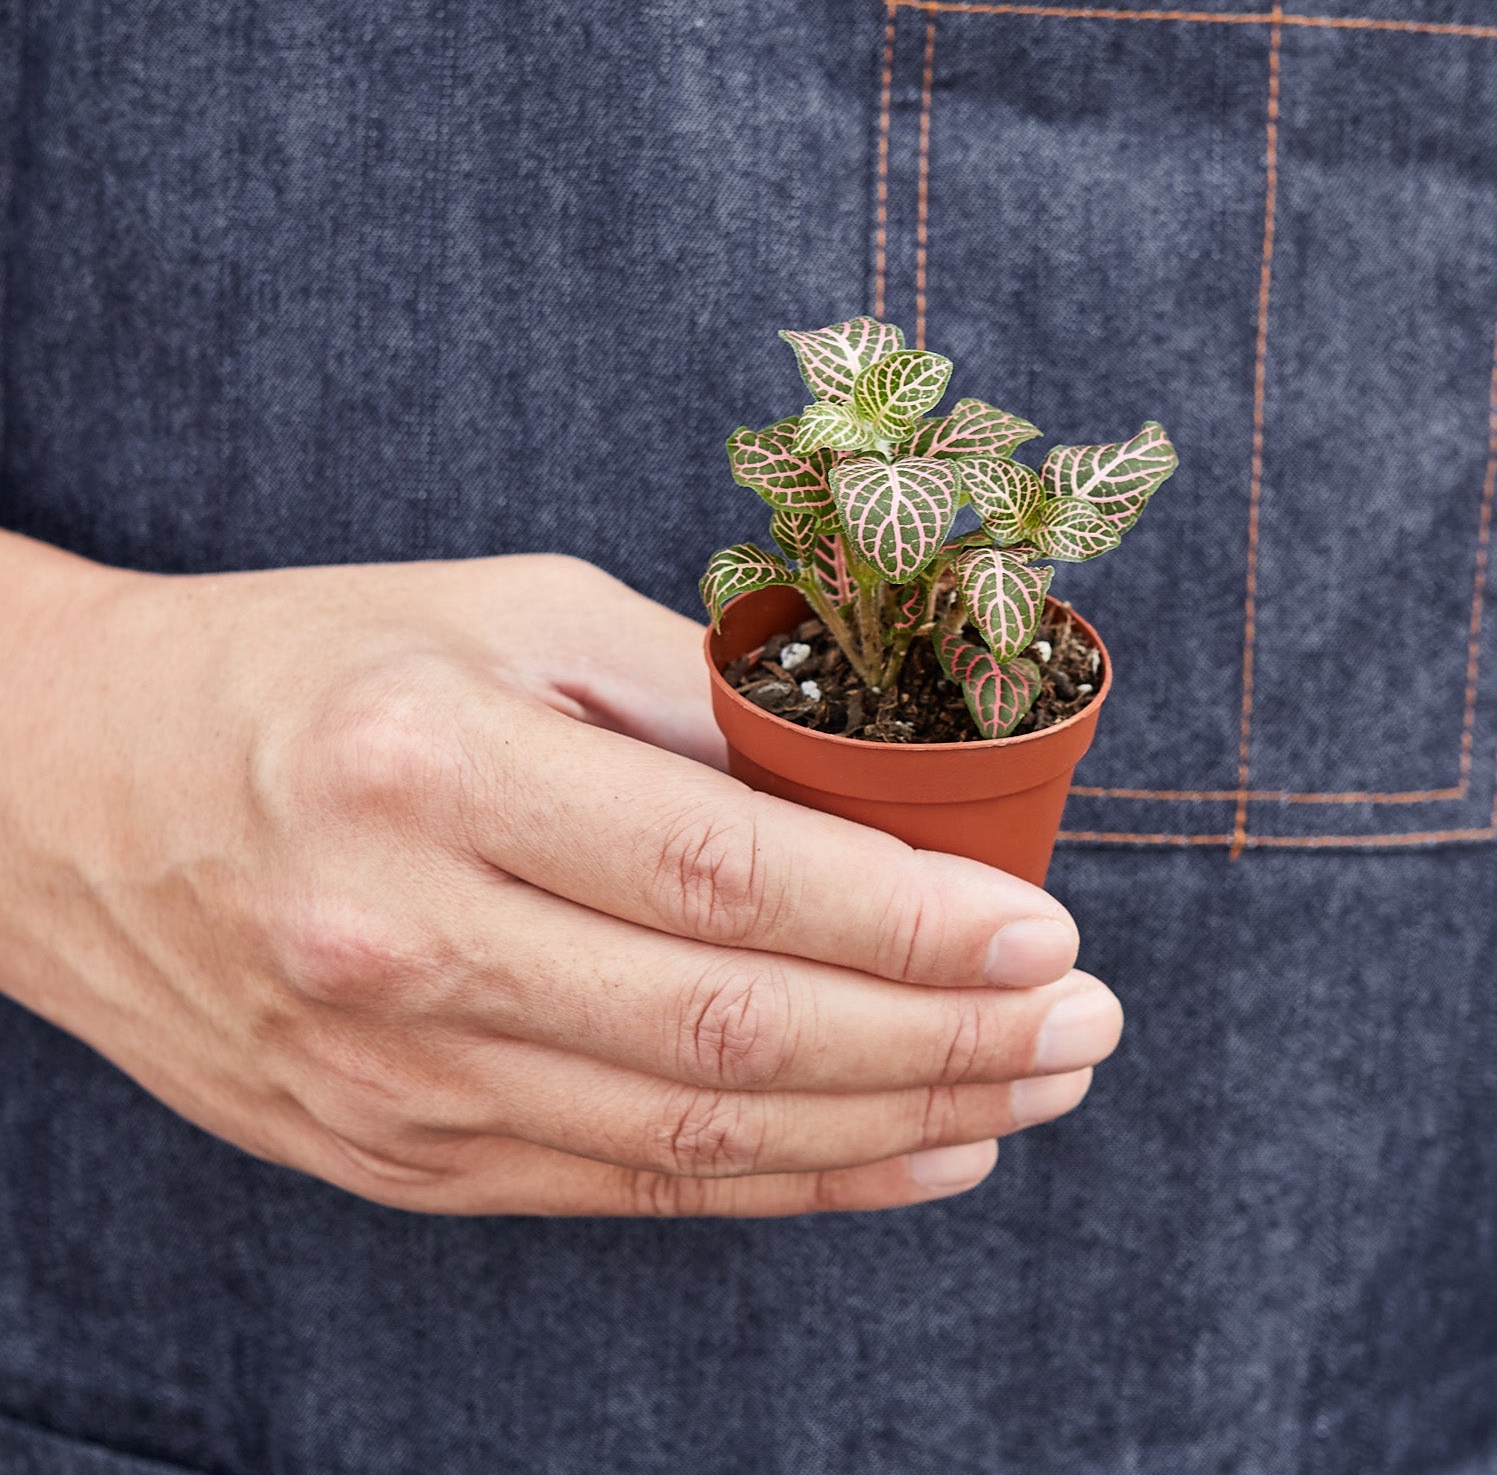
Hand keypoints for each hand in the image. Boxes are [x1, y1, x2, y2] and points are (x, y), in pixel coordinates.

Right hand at [0, 534, 1120, 1216]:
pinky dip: (793, 1184)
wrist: (69, 797)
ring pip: (700, 1137)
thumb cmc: (313, 671)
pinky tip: (911, 1153)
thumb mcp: (502, 618)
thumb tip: (874, 782)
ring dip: (897, 1120)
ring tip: (1033, 1090)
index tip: (1045, 929)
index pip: (725, 874)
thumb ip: (689, 695)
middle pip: (733, 1029)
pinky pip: (630, 1188)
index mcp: (433, 773)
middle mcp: (406, 943)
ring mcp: (395, 1080)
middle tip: (1084, 1024)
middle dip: (944, 1036)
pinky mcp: (395, 1155)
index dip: (906, 918)